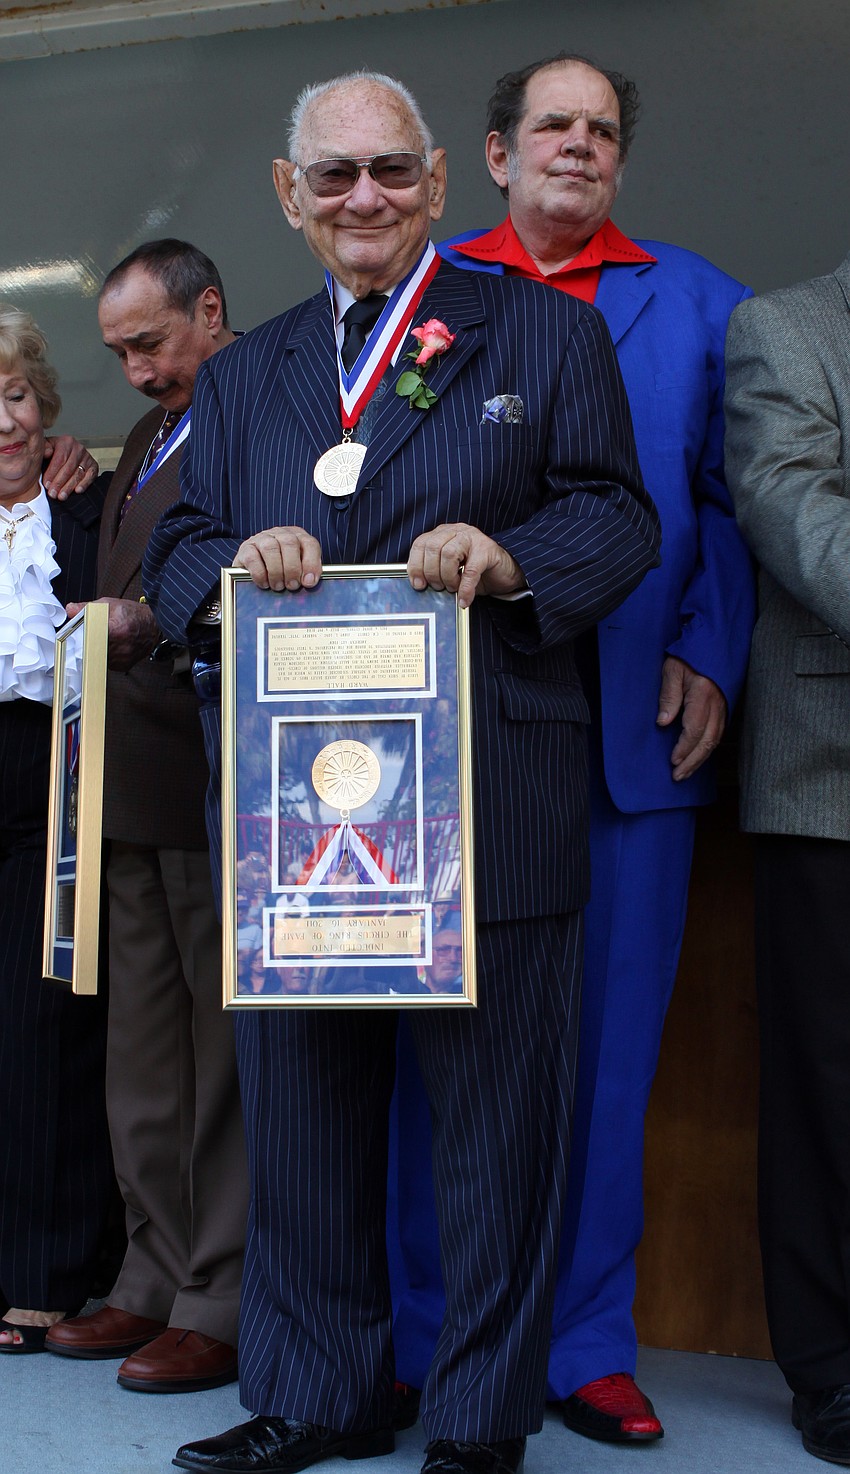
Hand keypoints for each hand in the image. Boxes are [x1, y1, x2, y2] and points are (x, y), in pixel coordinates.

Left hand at [43, 437, 97, 498]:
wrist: (65, 455)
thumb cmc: (53, 454)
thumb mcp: (46, 448)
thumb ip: (43, 449)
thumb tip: (46, 452)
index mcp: (66, 442)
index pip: (59, 459)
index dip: (52, 473)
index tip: (46, 484)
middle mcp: (78, 448)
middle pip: (68, 468)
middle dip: (59, 483)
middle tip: (53, 493)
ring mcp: (87, 458)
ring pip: (78, 474)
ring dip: (69, 487)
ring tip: (61, 496)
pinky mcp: (94, 466)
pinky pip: (90, 477)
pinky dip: (84, 484)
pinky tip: (77, 490)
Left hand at [66, 596, 157, 670]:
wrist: (154, 625)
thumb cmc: (134, 614)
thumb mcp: (109, 604)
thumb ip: (87, 607)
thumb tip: (71, 610)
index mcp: (115, 629)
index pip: (88, 638)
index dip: (79, 636)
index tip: (76, 636)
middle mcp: (119, 647)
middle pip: (90, 648)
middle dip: (87, 642)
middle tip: (92, 634)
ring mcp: (122, 658)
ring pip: (97, 657)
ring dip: (96, 650)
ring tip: (104, 638)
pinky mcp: (123, 665)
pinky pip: (106, 663)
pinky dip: (105, 656)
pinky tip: (111, 646)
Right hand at [233, 527, 321, 591]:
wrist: (250, 568)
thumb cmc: (280, 571)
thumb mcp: (296, 569)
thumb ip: (304, 573)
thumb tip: (309, 582)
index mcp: (298, 536)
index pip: (309, 544)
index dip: (311, 563)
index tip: (308, 583)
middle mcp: (281, 533)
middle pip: (290, 543)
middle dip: (292, 568)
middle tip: (292, 586)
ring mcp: (262, 538)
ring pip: (271, 548)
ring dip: (276, 571)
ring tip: (278, 586)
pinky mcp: (246, 548)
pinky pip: (252, 557)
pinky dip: (259, 573)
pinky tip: (264, 583)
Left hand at [407, 523, 525, 608]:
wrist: (505, 573)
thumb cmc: (476, 572)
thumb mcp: (450, 570)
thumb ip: (434, 571)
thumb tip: (418, 585)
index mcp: (443, 534)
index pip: (420, 544)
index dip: (416, 565)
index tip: (418, 584)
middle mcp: (456, 531)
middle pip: (432, 548)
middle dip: (432, 573)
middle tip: (439, 587)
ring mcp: (472, 538)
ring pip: (449, 554)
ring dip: (447, 577)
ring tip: (452, 589)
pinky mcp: (487, 549)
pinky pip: (471, 570)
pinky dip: (465, 588)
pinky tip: (464, 599)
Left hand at [657, 656, 726, 780]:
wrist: (711, 647)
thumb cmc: (688, 658)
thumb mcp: (672, 670)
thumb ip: (668, 696)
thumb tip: (663, 722)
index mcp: (704, 695)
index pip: (695, 729)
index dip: (684, 747)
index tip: (673, 760)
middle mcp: (717, 705)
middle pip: (707, 741)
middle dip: (692, 761)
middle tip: (678, 775)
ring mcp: (723, 709)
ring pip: (715, 741)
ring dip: (700, 759)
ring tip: (685, 772)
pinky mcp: (724, 711)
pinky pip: (718, 735)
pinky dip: (707, 750)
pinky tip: (697, 758)